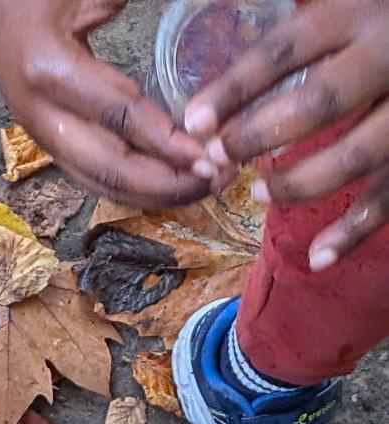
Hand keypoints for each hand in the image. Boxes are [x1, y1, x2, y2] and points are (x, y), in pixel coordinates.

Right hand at [0, 0, 207, 207]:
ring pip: (101, 184)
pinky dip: (134, 191)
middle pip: (108, 168)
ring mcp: (42, 138)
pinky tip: (171, 189)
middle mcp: (40, 115)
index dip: (164, 141)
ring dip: (154, 195)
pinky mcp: (50, 148)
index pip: (116, 116)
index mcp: (47, 69)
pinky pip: (94, 181)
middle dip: (165, 183)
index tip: (206, 155)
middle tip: (215, 180)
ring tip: (203, 189)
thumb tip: (220, 3)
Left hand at [185, 0, 388, 268]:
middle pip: (319, 103)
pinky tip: (317, 257)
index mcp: (356, 11)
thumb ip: (296, 16)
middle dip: (260, 136)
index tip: (194, 122)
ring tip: (260, 194)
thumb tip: (222, 8)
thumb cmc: (380, 12)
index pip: (284, 51)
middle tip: (220, 158)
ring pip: (355, 156)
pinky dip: (354, 232)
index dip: (234, 89)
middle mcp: (385, 55)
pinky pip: (388, 195)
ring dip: (301, 184)